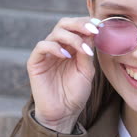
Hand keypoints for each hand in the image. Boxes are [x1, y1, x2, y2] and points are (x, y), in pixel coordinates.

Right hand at [27, 17, 98, 132]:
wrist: (64, 113)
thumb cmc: (76, 92)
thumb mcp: (87, 71)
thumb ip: (87, 52)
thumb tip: (92, 32)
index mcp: (71, 47)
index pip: (76, 27)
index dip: (87, 23)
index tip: (100, 25)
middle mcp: (58, 47)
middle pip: (64, 24)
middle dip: (79, 24)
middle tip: (92, 29)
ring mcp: (46, 54)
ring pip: (55, 33)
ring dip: (72, 37)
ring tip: (83, 49)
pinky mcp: (35, 62)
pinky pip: (42, 46)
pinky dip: (55, 47)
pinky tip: (66, 56)